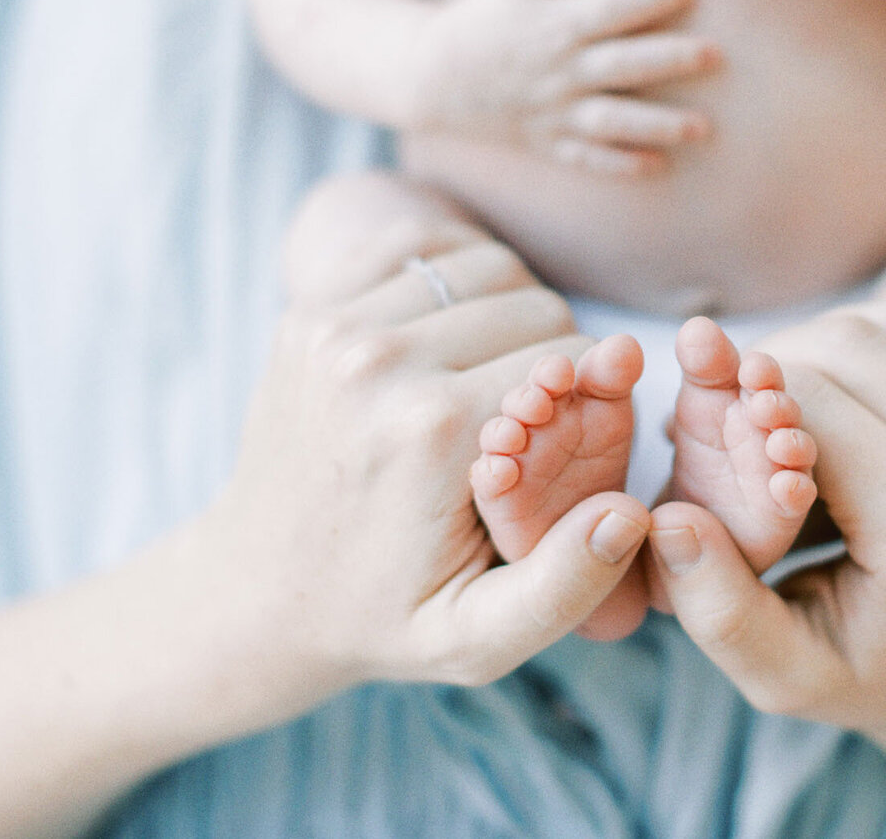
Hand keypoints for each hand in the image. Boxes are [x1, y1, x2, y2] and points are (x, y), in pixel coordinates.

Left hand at [204, 174, 653, 691]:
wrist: (257, 594)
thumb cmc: (383, 619)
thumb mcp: (478, 639)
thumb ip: (565, 585)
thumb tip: (628, 513)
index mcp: (433, 431)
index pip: (573, 363)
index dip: (590, 406)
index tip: (560, 456)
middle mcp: (380, 361)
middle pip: (536, 304)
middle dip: (555, 359)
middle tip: (531, 424)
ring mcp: (336, 324)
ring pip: (488, 266)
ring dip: (511, 312)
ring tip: (498, 379)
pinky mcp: (312, 306)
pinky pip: (424, 246)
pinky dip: (458, 278)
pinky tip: (457, 336)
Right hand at [404, 0, 720, 175]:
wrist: (428, 77)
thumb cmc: (477, 23)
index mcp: (553, 25)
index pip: (609, 9)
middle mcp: (558, 70)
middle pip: (622, 64)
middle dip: (670, 60)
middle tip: (714, 55)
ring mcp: (553, 110)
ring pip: (613, 119)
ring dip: (658, 125)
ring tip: (701, 128)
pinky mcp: (545, 141)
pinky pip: (586, 157)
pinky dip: (619, 164)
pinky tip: (656, 166)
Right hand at [647, 277, 885, 774]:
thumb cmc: (875, 673)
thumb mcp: (785, 677)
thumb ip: (718, 610)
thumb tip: (668, 522)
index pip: (813, 403)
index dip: (749, 399)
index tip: (728, 426)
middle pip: (858, 344)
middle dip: (785, 357)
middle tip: (754, 399)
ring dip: (840, 331)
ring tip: (806, 384)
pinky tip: (873, 356)